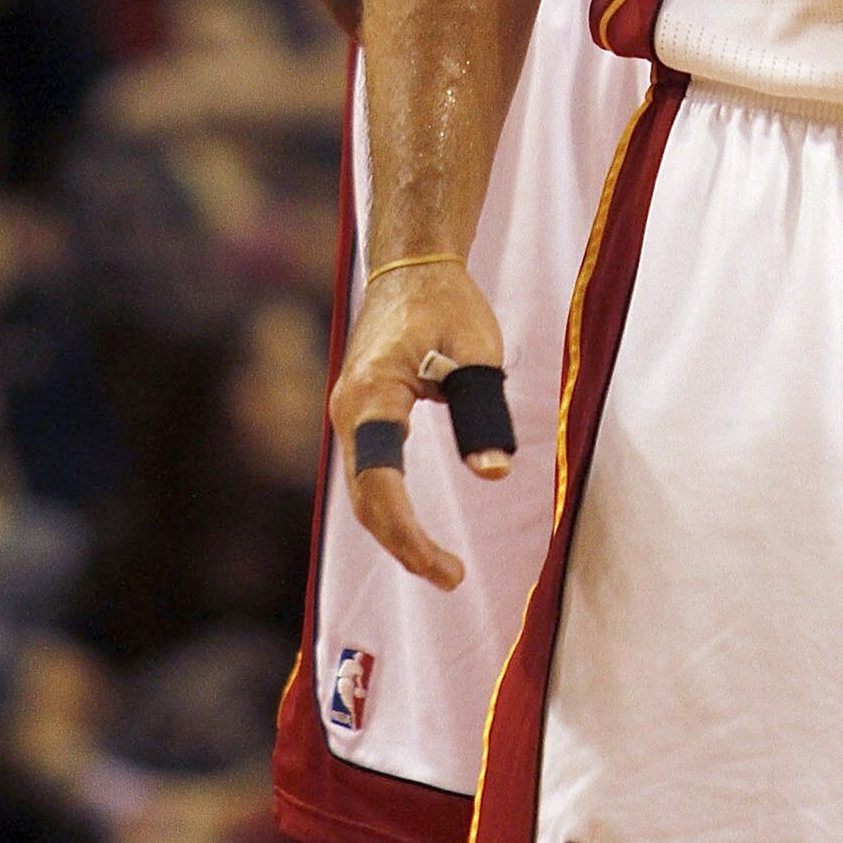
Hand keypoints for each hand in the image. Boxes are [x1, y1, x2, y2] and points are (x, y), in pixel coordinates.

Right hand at [330, 258, 508, 589]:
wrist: (411, 265)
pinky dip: (390, 506)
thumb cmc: (447, 303)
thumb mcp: (476, 352)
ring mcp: (350, 413)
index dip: (411, 537)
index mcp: (371, 396)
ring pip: (363, 489)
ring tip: (441, 565)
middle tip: (452, 577)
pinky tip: (417, 530)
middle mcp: (349, 410)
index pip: (381, 486)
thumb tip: (493, 474)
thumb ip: (480, 411)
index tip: (449, 570)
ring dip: (395, 531)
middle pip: (364, 498)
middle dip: (403, 545)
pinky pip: (369, 472)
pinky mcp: (361, 413)